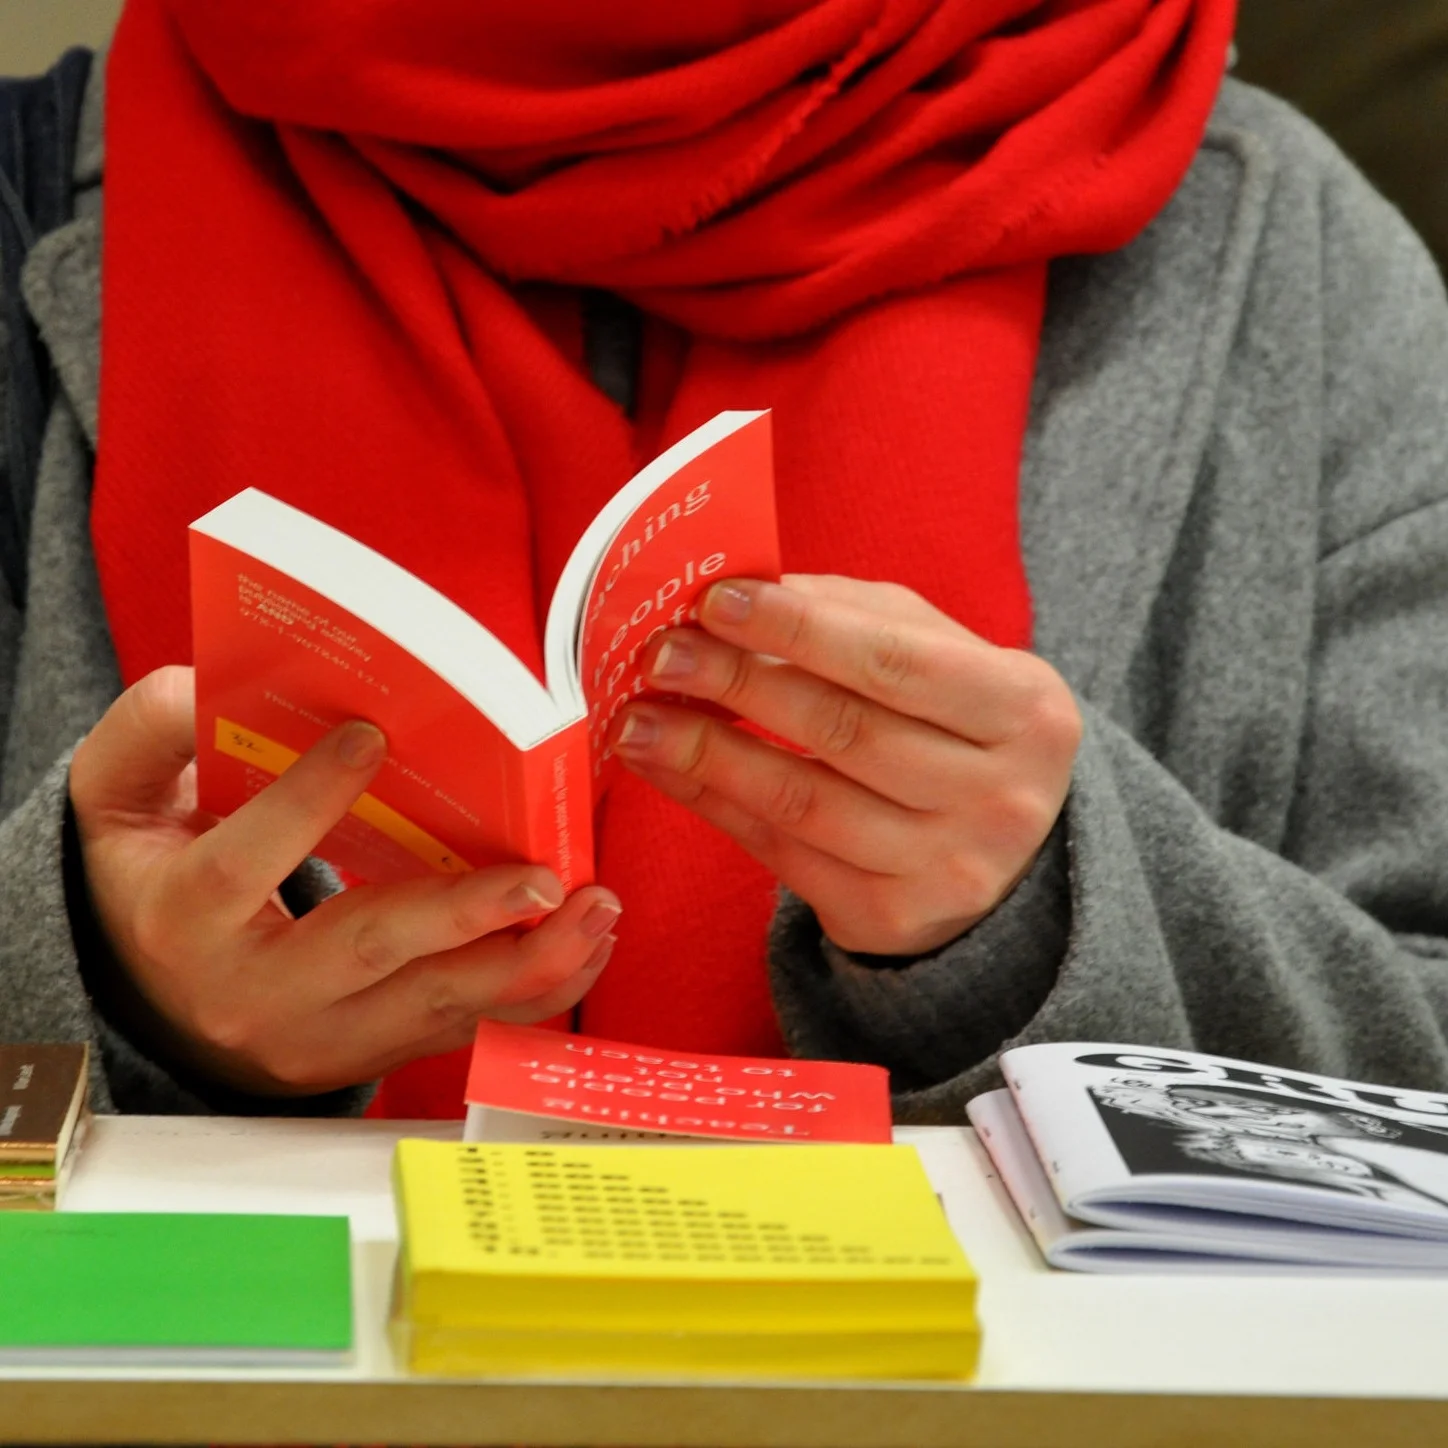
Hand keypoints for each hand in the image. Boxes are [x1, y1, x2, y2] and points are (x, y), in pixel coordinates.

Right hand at [69, 667, 619, 1095]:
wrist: (151, 992)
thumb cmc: (149, 875)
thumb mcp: (117, 796)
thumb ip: (149, 732)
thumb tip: (204, 685)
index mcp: (182, 921)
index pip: (240, 867)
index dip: (303, 805)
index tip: (370, 738)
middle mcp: (252, 994)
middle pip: (363, 953)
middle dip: (461, 915)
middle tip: (542, 878)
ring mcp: (317, 1036)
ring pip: (431, 1004)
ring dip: (524, 962)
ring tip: (594, 910)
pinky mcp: (369, 1051)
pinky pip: (460, 1029)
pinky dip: (530, 993)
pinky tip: (583, 947)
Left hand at [610, 576, 1079, 955]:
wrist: (1007, 855)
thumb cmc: (956, 727)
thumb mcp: (939, 655)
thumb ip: (854, 616)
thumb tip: (743, 589)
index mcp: (1024, 711)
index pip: (894, 661)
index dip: (799, 628)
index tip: (715, 600)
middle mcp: (998, 797)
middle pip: (842, 730)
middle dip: (736, 684)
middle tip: (659, 654)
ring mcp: (947, 869)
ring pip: (801, 801)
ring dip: (705, 753)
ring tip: (635, 719)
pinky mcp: (889, 918)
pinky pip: (779, 853)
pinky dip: (712, 803)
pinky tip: (664, 767)